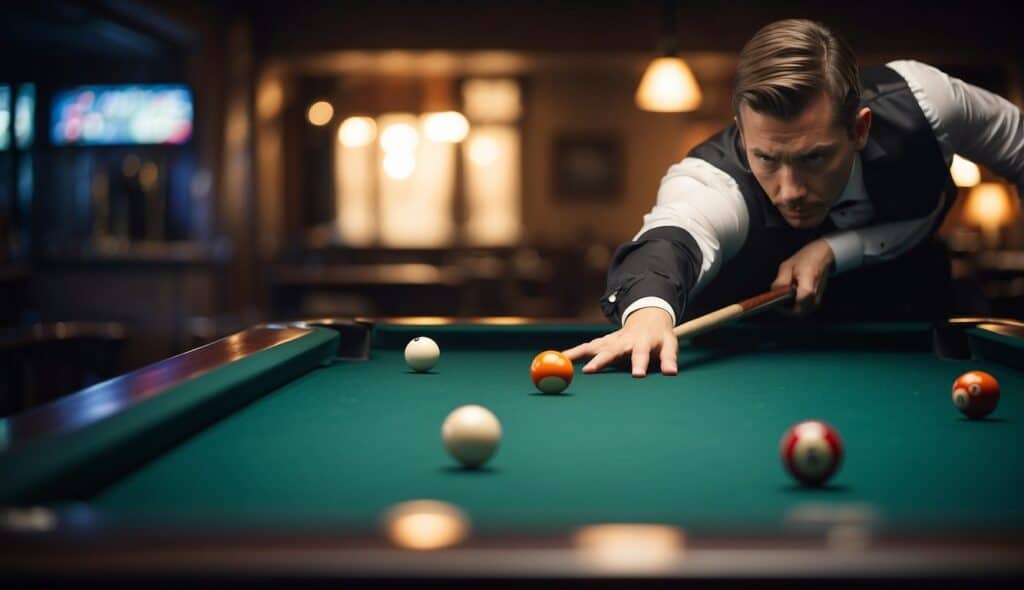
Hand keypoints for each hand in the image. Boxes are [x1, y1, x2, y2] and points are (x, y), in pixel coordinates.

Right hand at [562, 307, 677, 376]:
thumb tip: (671, 373)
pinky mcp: (602, 341)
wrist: (648, 315)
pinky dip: (573, 352)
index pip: (641, 354)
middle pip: (611, 351)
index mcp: (642, 342)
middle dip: (600, 361)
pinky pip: (586, 347)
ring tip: (562, 361)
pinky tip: (559, 358)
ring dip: (578, 353)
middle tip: (588, 371)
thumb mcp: (669, 343)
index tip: (637, 375)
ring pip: (592, 346)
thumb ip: (668, 358)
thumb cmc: (659, 335)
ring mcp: (611, 340)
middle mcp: (623, 341)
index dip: (639, 364)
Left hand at [772, 239, 835, 314]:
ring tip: (786, 294)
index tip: (775, 300)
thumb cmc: (804, 260)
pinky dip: (795, 304)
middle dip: (785, 308)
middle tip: (778, 298)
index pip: (795, 307)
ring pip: (800, 312)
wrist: (822, 256)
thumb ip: (780, 282)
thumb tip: (774, 295)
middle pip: (797, 313)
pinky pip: (803, 308)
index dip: (782, 307)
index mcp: (808, 288)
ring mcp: (817, 300)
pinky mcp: (816, 301)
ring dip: (790, 307)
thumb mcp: (787, 267)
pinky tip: (792, 294)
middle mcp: (814, 297)